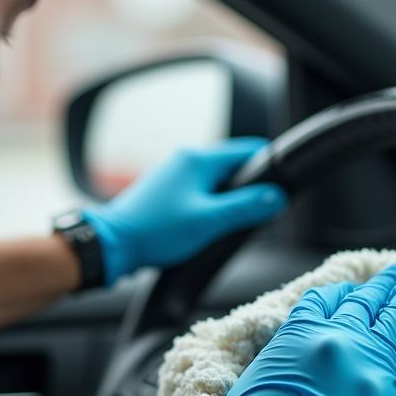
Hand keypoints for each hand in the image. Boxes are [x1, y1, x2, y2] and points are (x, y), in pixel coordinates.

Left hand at [83, 138, 286, 284]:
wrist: (113, 244)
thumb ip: (246, 208)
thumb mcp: (209, 221)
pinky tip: (210, 227)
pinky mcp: (167, 192)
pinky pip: (201, 192)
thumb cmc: (157, 231)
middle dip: (250, 189)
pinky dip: (212, 206)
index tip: (282, 189)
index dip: (270, 168)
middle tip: (258, 215)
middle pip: (234, 167)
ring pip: (217, 182)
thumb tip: (278, 197)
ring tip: (232, 225)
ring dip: (230, 200)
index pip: (249, 151)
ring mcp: (175, 175)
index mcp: (199, 159)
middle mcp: (186, 160)